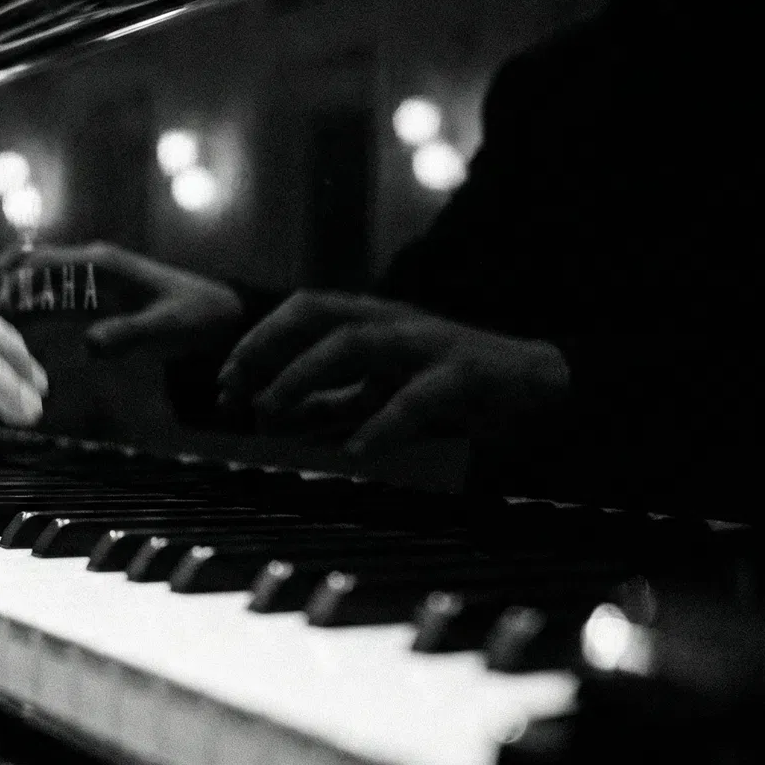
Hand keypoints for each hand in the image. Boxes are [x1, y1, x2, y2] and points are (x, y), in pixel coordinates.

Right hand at [0, 242, 243, 355]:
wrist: (220, 315)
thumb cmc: (196, 319)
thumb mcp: (167, 330)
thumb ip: (130, 336)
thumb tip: (88, 346)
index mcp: (100, 267)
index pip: (38, 268)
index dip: (5, 290)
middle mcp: (87, 265)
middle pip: (24, 266)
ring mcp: (86, 276)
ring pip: (29, 276)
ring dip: (0, 294)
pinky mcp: (89, 293)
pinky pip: (43, 291)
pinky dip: (18, 303)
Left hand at [217, 292, 568, 452]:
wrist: (538, 389)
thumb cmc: (452, 392)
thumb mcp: (377, 398)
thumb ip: (327, 405)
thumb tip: (269, 418)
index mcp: (372, 320)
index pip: (302, 312)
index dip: (258, 341)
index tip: (225, 382)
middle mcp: (393, 321)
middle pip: (318, 312)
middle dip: (269, 346)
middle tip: (237, 390)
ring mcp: (428, 343)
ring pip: (357, 343)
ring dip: (305, 376)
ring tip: (271, 414)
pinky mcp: (464, 374)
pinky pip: (417, 397)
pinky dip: (382, 423)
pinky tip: (356, 452)